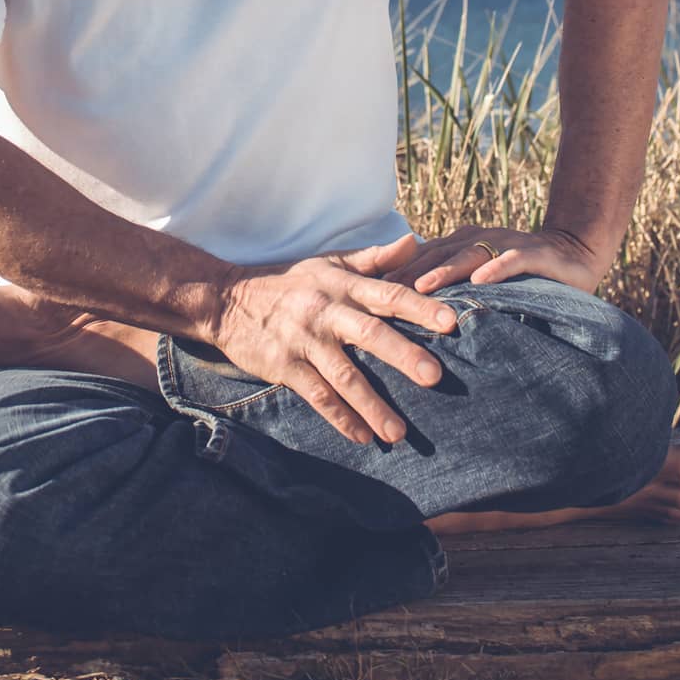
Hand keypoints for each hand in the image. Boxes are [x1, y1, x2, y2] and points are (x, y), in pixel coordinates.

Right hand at [212, 232, 459, 446]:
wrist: (228, 300)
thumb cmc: (291, 281)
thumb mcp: (331, 264)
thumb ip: (375, 258)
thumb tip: (414, 242)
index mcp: (342, 285)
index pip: (388, 293)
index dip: (420, 306)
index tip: (451, 322)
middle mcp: (326, 311)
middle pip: (370, 333)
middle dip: (403, 355)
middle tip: (435, 376)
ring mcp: (304, 341)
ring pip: (344, 375)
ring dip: (372, 405)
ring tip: (399, 432)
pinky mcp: (284, 366)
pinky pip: (317, 396)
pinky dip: (340, 418)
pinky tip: (362, 437)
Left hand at [380, 224, 604, 296]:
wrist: (574, 252)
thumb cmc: (520, 275)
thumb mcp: (479, 282)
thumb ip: (449, 290)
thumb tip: (405, 317)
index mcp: (460, 245)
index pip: (421, 258)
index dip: (395, 273)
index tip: (366, 295)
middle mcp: (477, 240)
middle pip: (437, 255)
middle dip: (408, 273)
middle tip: (381, 295)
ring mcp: (505, 244)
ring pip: (468, 255)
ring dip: (444, 270)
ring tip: (422, 287)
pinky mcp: (535, 253)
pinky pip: (513, 258)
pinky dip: (496, 268)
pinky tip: (481, 281)